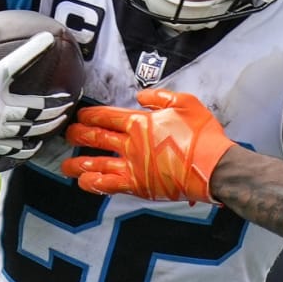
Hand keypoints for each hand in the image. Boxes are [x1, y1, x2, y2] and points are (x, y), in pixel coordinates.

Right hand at [0, 15, 72, 158]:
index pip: (16, 62)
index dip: (34, 49)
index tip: (48, 38)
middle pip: (36, 108)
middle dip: (57, 104)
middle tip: (69, 98)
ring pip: (31, 128)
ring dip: (50, 123)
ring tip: (63, 118)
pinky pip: (15, 147)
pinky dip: (29, 146)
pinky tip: (38, 143)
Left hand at [62, 89, 234, 202]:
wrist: (214, 166)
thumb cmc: (204, 137)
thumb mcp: (187, 103)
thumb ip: (161, 97)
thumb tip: (141, 96)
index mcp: (140, 122)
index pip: (106, 116)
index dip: (90, 115)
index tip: (81, 116)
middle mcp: (131, 144)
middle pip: (96, 137)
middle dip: (78, 135)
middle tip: (69, 135)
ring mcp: (133, 166)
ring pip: (97, 163)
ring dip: (79, 163)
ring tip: (67, 166)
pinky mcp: (139, 185)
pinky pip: (109, 185)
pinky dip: (95, 184)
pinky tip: (85, 183)